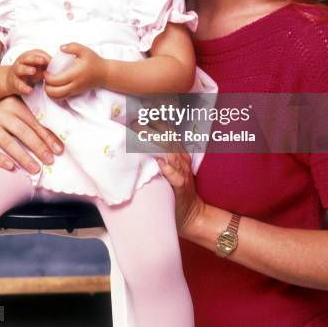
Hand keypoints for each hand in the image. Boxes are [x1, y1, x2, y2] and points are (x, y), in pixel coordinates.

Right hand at [0, 96, 63, 172]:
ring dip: (24, 157)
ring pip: (8, 143)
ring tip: (36, 169)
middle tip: (49, 160)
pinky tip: (11, 167)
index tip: (58, 150)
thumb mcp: (17, 115)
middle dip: (38, 148)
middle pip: (23, 132)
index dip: (47, 137)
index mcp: (14, 104)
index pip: (34, 123)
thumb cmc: (5, 120)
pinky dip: (0, 160)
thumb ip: (34, 122)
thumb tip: (57, 142)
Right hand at [6, 49, 50, 95]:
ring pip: (20, 69)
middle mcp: (21, 62)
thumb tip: (58, 67)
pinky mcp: (15, 83)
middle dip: (35, 59)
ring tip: (34, 71)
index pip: (36, 53)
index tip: (51, 61)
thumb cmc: (29, 71)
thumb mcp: (38, 66)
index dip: (44, 56)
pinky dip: (24, 87)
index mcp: (28, 56)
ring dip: (27, 69)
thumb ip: (46, 65)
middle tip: (43, 60)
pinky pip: (19, 85)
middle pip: (27, 58)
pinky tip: (30, 90)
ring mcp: (17, 72)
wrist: (11, 80)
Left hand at [44, 43, 106, 98]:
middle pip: (54, 92)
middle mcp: (74, 85)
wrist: (105, 74)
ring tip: (49, 83)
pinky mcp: (76, 94)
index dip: (47, 77)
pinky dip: (55, 95)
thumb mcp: (85, 50)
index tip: (45, 70)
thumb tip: (60, 48)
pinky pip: (62, 98)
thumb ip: (72, 47)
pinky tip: (55, 86)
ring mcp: (75, 91)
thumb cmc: (94, 61)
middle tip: (45, 77)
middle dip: (46, 86)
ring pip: (57, 97)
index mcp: (75, 74)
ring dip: (49, 92)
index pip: (55, 81)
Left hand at [130, 115, 205, 237]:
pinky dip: (168, 169)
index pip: (167, 130)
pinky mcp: (182, 186)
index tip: (140, 113)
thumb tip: (134, 142)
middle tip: (135, 122)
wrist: (193, 213)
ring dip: (157, 144)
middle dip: (151, 128)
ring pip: (171, 153)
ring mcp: (183, 171)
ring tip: (142, 136)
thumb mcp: (169, 167)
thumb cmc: (175, 189)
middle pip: (167, 138)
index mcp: (178, 152)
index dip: (155, 120)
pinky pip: (176, 175)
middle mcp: (181, 158)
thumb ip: (156, 154)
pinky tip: (160, 163)